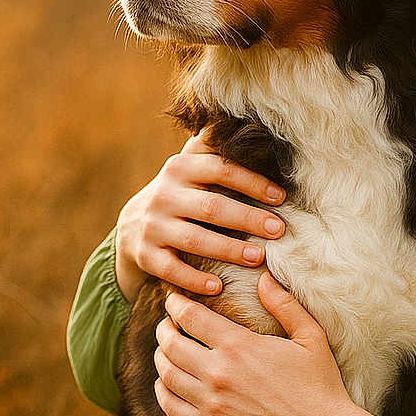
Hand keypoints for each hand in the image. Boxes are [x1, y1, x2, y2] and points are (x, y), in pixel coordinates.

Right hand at [114, 127, 288, 302]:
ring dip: (228, 249)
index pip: (221, 170)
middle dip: (248, 218)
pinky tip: (218, 287)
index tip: (281, 197)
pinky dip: (194, 279)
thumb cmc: (181, 196)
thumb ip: (216, 153)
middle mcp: (164, 195)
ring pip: (194, 239)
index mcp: (181, 169)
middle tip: (279, 230)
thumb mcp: (192, 171)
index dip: (252, 182)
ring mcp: (152, 226)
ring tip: (258, 257)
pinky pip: (171, 269)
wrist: (133, 226)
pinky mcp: (145, 255)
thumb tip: (255, 128)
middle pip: (212, 207)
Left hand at [152, 271, 365, 415]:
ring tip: (166, 350)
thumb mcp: (311, 337)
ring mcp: (212, 404)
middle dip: (164, 329)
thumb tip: (265, 278)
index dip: (176, 305)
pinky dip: (162, 391)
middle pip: (171, 344)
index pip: (191, 317)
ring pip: (167, 374)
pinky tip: (167, 383)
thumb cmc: (320, 384)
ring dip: (161, 358)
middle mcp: (219, 373)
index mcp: (240, 346)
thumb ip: (285, 305)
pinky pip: (171, 408)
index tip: (174, 301)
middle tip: (167, 324)